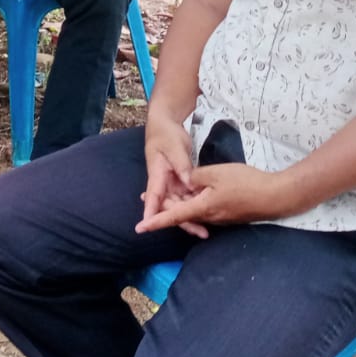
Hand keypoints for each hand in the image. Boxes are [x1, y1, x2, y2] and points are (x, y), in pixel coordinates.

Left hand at [137, 162, 298, 234]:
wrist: (275, 196)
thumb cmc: (245, 183)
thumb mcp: (216, 173)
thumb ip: (196, 176)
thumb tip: (184, 181)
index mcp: (203, 207)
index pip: (174, 216)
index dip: (155, 221)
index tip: (140, 228)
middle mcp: (209, 217)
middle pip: (181, 215)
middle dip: (162, 208)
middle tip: (143, 197)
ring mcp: (219, 217)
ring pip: (192, 212)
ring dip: (177, 205)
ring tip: (163, 194)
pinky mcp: (227, 214)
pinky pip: (204, 210)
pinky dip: (192, 203)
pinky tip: (190, 193)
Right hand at [138, 108, 203, 235]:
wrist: (165, 125)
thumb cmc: (166, 135)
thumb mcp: (174, 148)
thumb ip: (182, 166)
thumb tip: (189, 184)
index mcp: (157, 174)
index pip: (154, 197)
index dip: (152, 213)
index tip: (147, 227)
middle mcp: (163, 183)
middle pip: (171, 206)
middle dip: (183, 221)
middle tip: (201, 232)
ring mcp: (172, 183)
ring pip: (180, 204)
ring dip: (191, 215)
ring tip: (206, 229)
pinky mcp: (180, 181)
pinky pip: (187, 197)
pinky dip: (195, 204)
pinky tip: (208, 214)